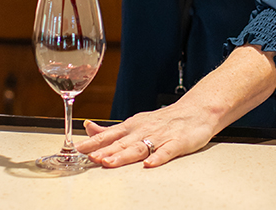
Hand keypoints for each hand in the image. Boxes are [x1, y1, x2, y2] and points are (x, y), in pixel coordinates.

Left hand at [77, 100, 218, 168]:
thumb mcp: (135, 122)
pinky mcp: (178, 142)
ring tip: (110, 162)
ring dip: (124, 155)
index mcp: (132, 127)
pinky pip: (167, 151)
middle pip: (122, 143)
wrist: (197, 110)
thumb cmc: (164, 120)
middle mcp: (143, 131)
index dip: (93, 143)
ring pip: (140, 147)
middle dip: (105, 151)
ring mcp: (161, 137)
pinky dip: (158, 157)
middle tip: (91, 158)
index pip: (109, 135)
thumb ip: (112, 130)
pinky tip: (149, 164)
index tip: (78, 149)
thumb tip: (88, 129)